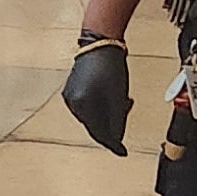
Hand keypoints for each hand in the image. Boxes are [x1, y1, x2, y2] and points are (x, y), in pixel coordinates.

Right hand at [61, 35, 130, 155]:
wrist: (100, 43)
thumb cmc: (110, 64)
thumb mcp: (119, 96)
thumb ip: (117, 120)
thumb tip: (117, 139)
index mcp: (83, 106)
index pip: (99, 133)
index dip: (113, 144)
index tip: (122, 152)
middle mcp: (73, 104)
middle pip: (95, 126)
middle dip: (112, 124)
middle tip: (126, 112)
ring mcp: (71, 96)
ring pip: (92, 116)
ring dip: (107, 114)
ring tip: (120, 100)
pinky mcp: (73, 89)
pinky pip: (88, 106)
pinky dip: (100, 106)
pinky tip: (110, 96)